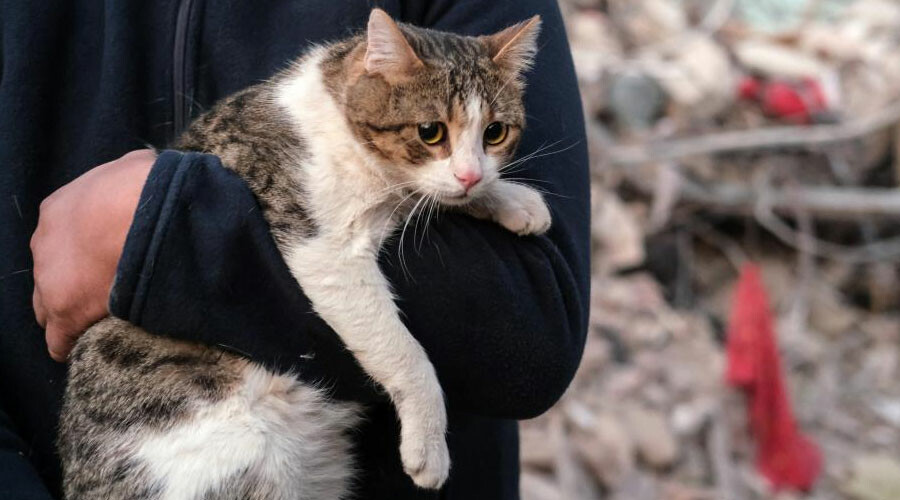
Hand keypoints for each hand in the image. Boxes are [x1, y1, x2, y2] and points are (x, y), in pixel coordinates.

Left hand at [31, 149, 154, 360]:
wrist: (146, 211)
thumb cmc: (146, 186)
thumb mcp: (135, 167)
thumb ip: (127, 178)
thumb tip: (141, 175)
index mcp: (57, 210)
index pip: (60, 242)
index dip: (83, 255)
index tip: (107, 261)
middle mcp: (44, 245)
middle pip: (48, 276)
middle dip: (71, 284)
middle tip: (105, 290)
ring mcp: (50, 280)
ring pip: (48, 309)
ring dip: (72, 313)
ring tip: (102, 320)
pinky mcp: (66, 312)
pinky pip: (59, 340)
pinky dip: (72, 343)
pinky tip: (88, 346)